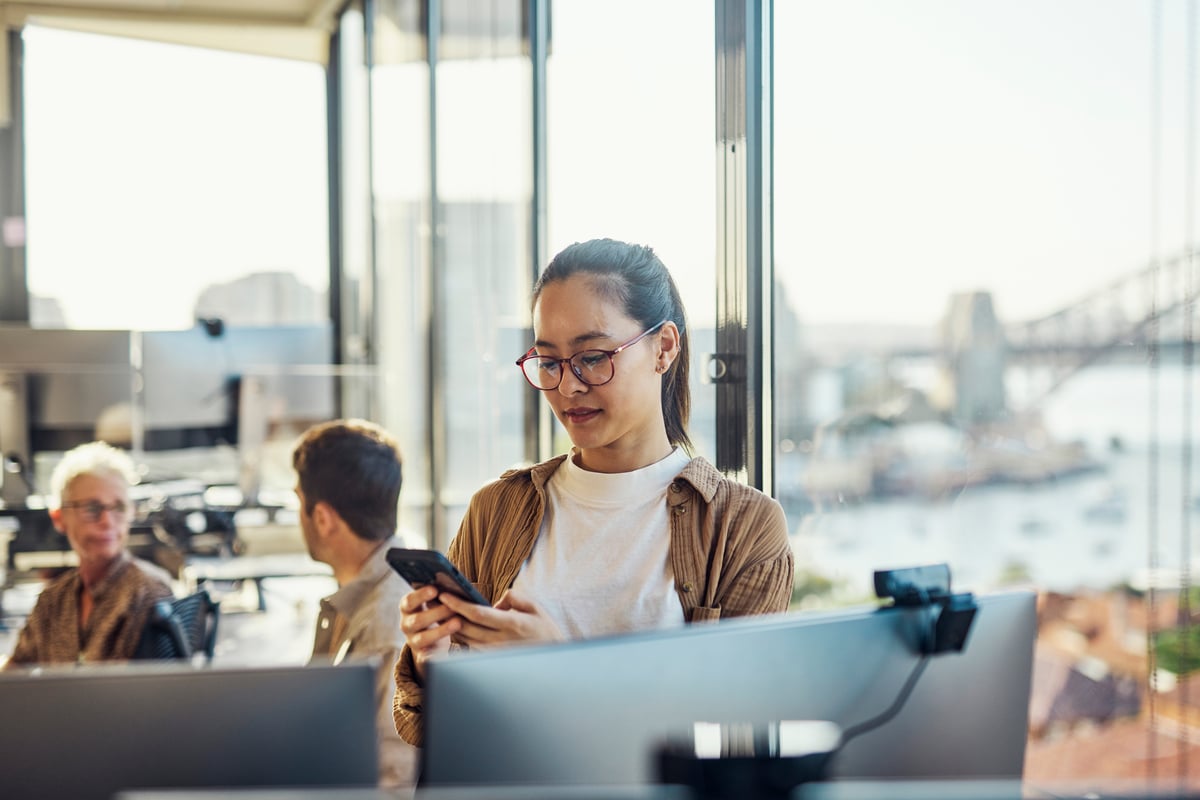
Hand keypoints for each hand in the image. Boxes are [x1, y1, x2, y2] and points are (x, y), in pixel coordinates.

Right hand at [399, 585, 460, 680]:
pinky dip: (434, 656)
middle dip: (435, 613)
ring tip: (458, 623)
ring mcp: (413, 641)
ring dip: (441, 630)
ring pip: (422, 638)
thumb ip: (438, 595)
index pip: (408, 601)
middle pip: (416, 620)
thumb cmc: (436, 614)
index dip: (420, 595)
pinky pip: (426, 658)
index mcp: (407, 609)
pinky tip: (444, 651)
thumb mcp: (433, 604)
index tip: (434, 589)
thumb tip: (451, 582)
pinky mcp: (422, 656)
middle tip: (452, 607)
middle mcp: (406, 625)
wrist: (431, 642)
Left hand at [439, 588, 564, 648]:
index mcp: (511, 624)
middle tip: (433, 600)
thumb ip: (514, 598)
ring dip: (451, 625)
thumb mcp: (535, 607)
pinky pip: (470, 646)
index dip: (458, 605)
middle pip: (466, 627)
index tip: (445, 595)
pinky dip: (460, 635)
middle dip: (448, 613)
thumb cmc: (545, 629)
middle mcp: (500, 640)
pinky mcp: (492, 658)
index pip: (478, 614)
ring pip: (465, 638)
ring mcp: (494, 652)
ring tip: (439, 611)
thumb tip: (496, 602)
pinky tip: (454, 625)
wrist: (553, 657)